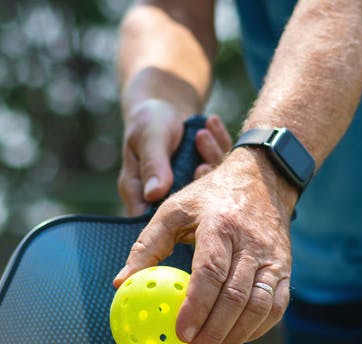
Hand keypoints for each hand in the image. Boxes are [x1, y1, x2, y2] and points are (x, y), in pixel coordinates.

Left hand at [113, 148, 295, 343]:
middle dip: (213, 334)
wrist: (264, 179)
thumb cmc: (210, 197)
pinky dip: (256, 330)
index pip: (210, 272)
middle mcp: (251, 243)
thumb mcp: (173, 210)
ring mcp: (273, 258)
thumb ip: (146, 246)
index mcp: (220, 225)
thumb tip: (120, 283)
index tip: (179, 334)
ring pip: (260, 306)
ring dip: (235, 337)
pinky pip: (276, 307)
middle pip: (235, 297)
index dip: (196, 307)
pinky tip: (234, 340)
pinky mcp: (286, 269)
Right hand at [117, 100, 232, 216]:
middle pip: (188, 207)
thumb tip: (153, 194)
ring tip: (202, 134)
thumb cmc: (149, 120)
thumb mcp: (149, 138)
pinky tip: (213, 122)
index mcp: (140, 194)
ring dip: (210, 157)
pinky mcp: (208, 177)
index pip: (153, 220)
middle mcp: (166, 197)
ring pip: (209, 186)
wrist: (166, 105)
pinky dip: (219, 144)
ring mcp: (190, 188)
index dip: (175, 214)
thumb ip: (153, 165)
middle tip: (202, 162)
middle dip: (200, 183)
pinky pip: (220, 167)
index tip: (191, 187)